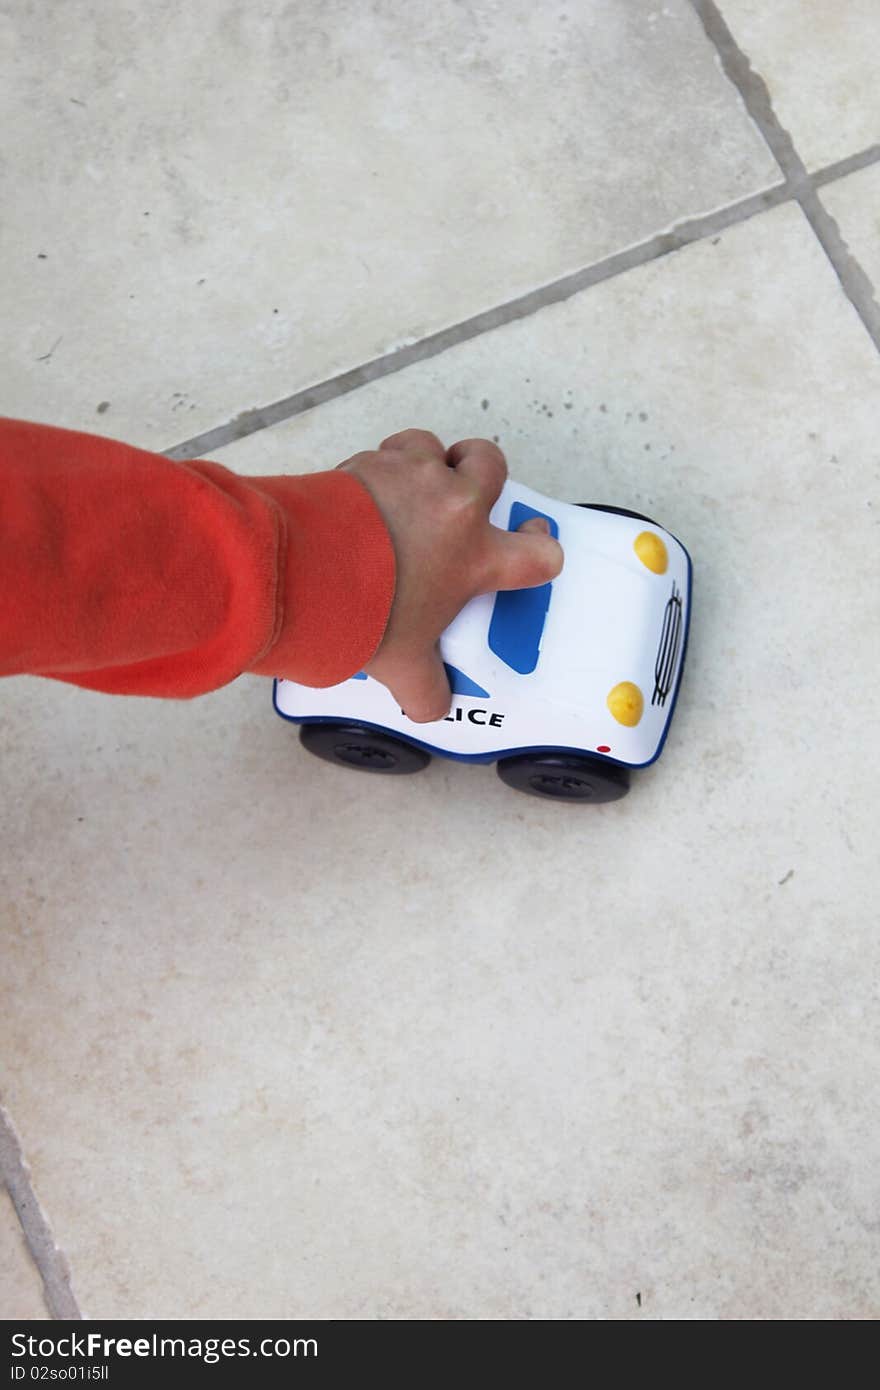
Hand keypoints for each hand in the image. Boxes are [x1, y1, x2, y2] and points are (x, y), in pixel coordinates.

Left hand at [336, 429, 563, 721]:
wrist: (304, 571)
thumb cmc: (364, 612)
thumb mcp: (402, 664)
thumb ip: (426, 688)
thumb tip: (432, 706)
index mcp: (476, 557)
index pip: (539, 553)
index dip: (541, 551)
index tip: (529, 549)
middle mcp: (455, 507)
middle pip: (492, 463)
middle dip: (483, 471)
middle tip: (466, 492)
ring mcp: (414, 476)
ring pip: (435, 447)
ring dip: (428, 462)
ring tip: (406, 490)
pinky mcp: (372, 461)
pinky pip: (388, 450)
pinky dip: (381, 466)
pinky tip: (364, 493)